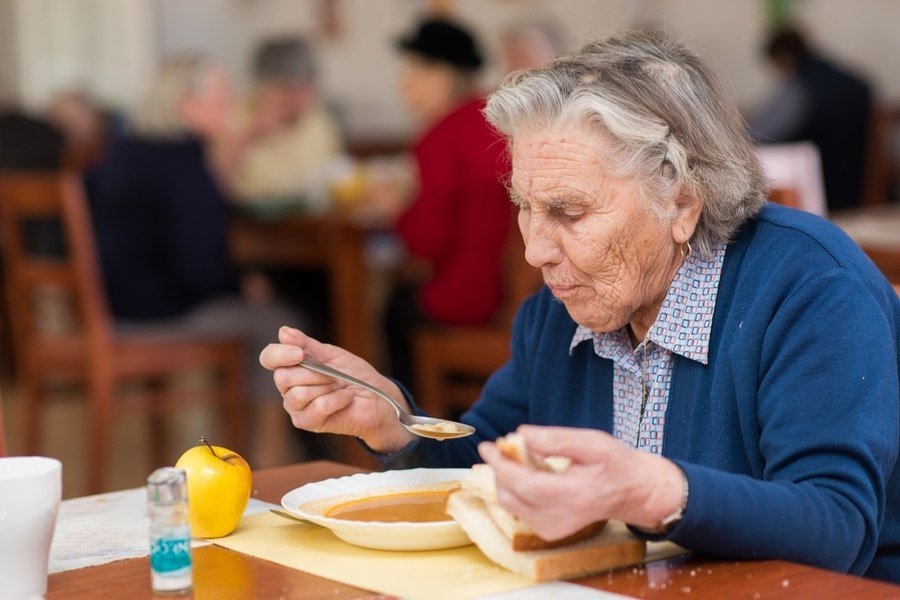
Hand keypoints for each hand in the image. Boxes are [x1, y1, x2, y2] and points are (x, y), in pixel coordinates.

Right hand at [259, 326, 415, 451]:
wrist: (377, 398)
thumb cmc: (354, 376)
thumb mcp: (331, 354)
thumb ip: (307, 345)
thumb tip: (283, 332)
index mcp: (292, 368)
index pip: (269, 358)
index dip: (279, 354)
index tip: (300, 352)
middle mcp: (289, 388)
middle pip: (282, 377)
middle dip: (313, 372)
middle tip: (333, 374)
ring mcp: (297, 408)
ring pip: (297, 394)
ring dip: (325, 386)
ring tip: (340, 386)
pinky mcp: (308, 423)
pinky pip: (316, 407)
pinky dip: (336, 399)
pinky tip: (345, 398)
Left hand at [478, 425, 685, 539]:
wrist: (632, 492)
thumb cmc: (615, 464)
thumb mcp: (591, 442)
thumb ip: (555, 439)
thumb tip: (521, 434)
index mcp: (573, 495)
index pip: (524, 484)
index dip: (501, 465)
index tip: (487, 446)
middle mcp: (560, 518)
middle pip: (511, 495)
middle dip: (500, 469)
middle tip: (503, 446)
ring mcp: (553, 528)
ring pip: (511, 504)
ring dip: (506, 478)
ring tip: (518, 458)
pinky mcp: (550, 531)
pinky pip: (520, 509)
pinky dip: (517, 489)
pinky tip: (530, 475)